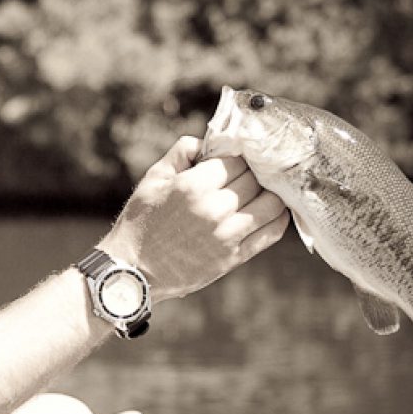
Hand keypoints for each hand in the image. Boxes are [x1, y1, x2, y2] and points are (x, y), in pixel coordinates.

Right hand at [100, 136, 288, 302]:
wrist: (134, 271)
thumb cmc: (141, 222)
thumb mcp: (154, 178)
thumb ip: (181, 152)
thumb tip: (210, 142)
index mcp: (193, 186)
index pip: (236, 161)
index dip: (239, 159)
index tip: (238, 161)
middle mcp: (213, 209)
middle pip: (254, 181)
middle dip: (255, 175)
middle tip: (252, 175)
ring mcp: (226, 236)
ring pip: (270, 205)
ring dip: (271, 194)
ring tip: (265, 191)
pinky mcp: (233, 258)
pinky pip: (270, 233)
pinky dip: (278, 218)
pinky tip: (274, 211)